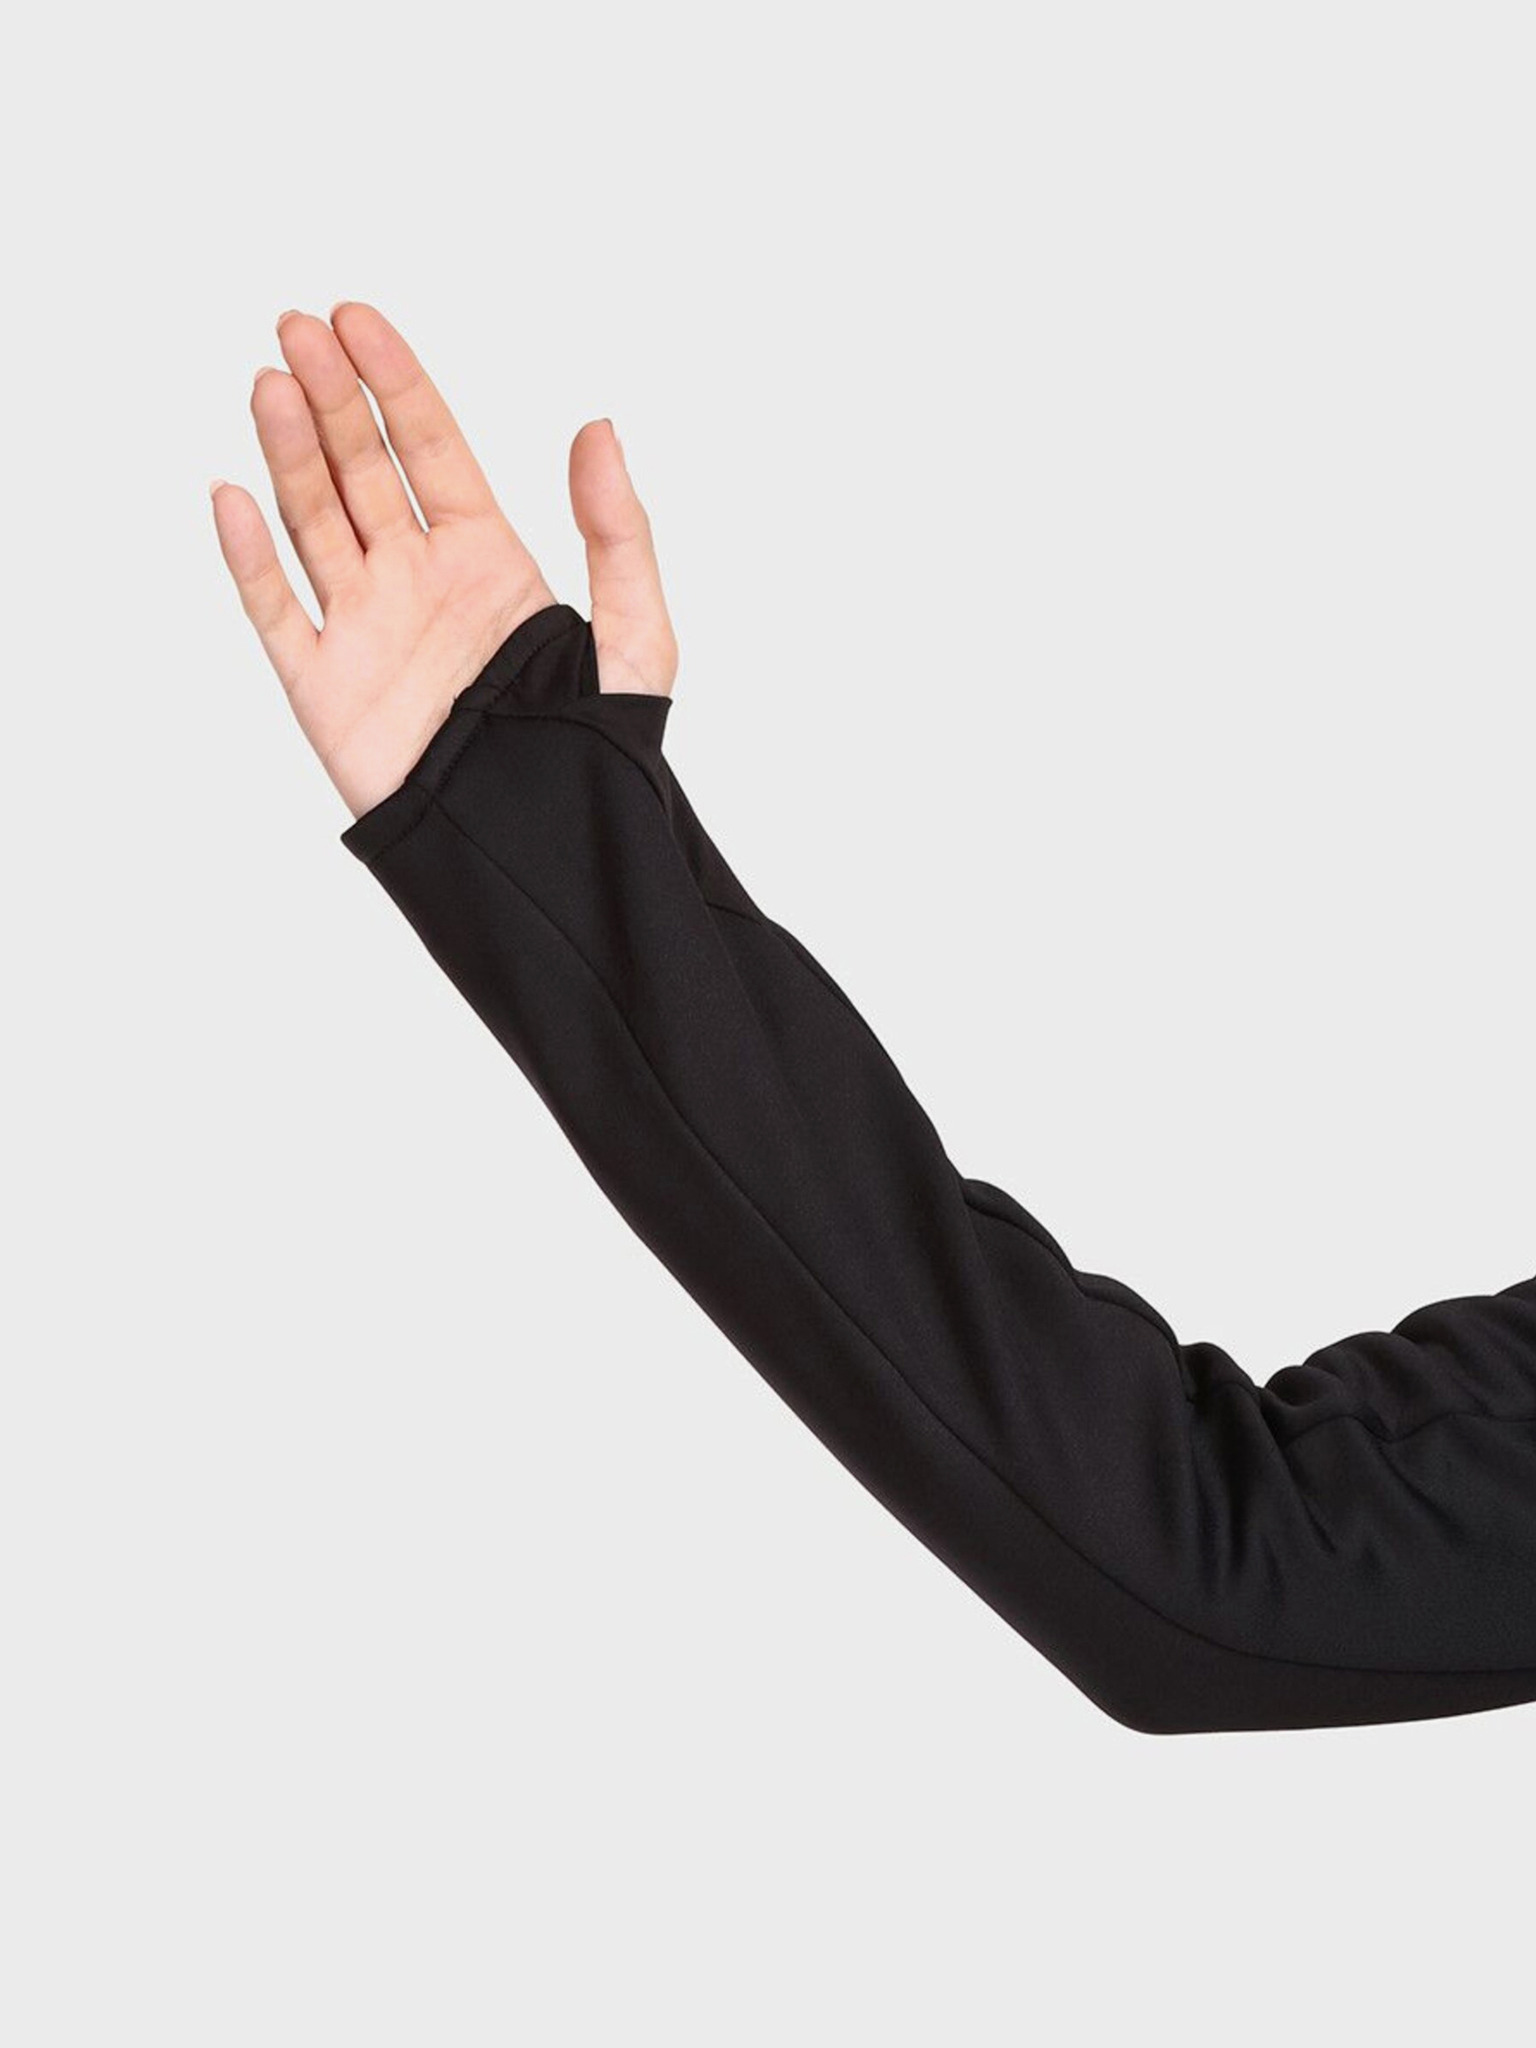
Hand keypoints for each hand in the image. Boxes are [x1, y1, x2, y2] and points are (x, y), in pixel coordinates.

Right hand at [212, 303, 678, 818]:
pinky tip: (232, 496)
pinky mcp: (324, 688)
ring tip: (269, 381)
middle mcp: (417, 580)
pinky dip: (250, 557)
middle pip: (360, 469)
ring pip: (313, 521)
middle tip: (296, 326)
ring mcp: (365, 629)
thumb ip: (619, 534)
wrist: (538, 846)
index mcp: (485, 558)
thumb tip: (599, 427)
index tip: (356, 318)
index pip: (430, 447)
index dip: (393, 381)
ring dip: (288, 453)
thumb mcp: (638, 638)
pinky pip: (276, 610)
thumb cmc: (593, 755)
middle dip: (328, 396)